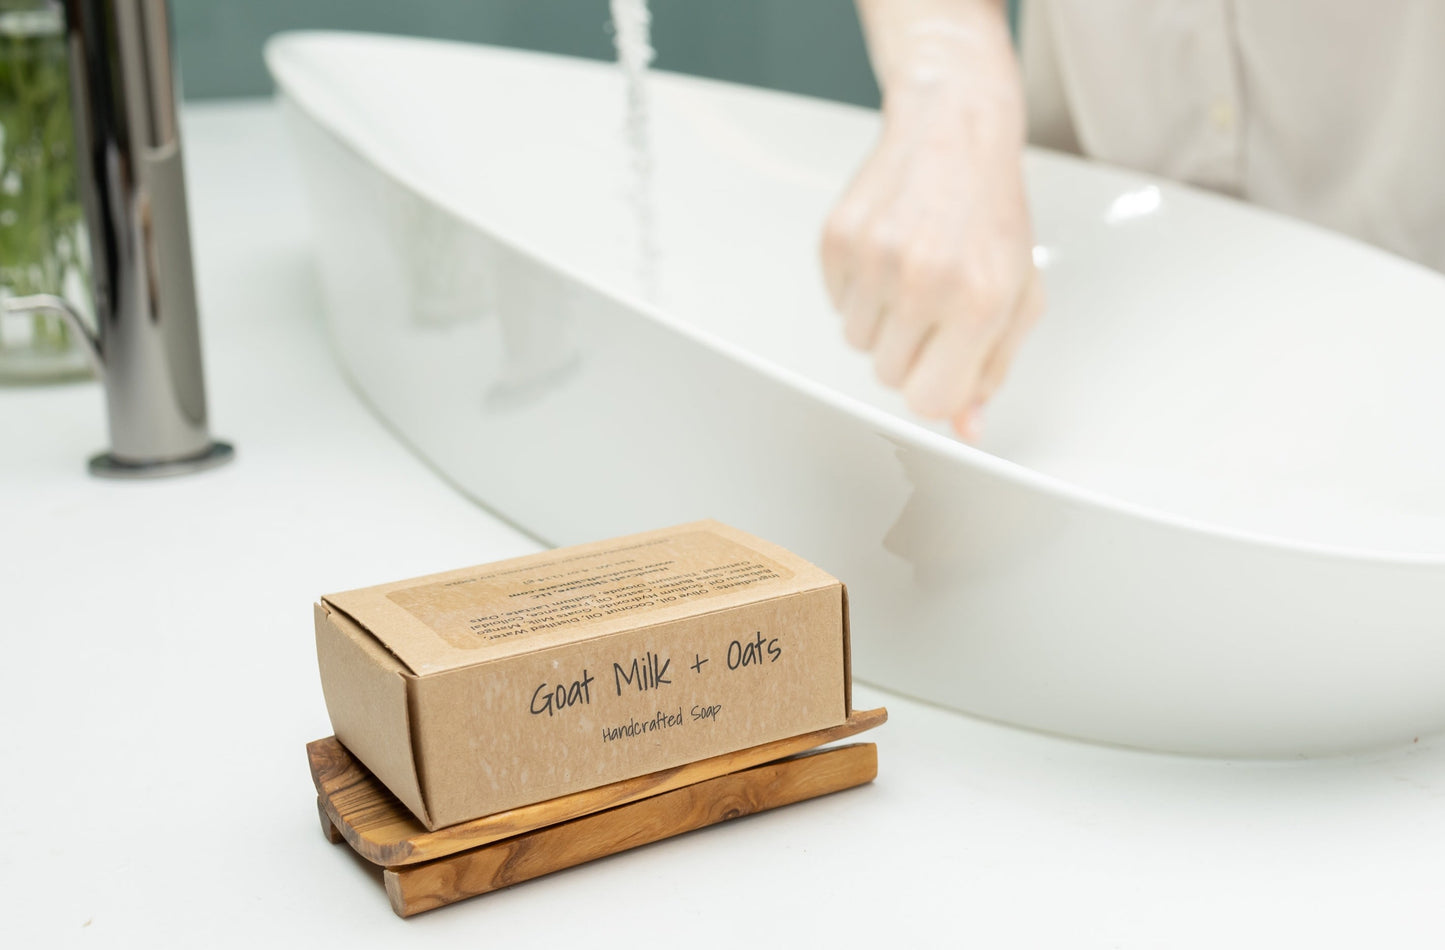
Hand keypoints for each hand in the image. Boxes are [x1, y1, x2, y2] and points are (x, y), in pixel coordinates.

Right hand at [821, 7, 1041, 440]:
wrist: (955, 130)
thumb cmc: (991, 213)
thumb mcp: (1017, 294)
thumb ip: (993, 368)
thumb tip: (966, 427)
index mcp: (980, 302)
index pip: (930, 401)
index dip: (935, 389)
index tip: (944, 366)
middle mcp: (926, 281)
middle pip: (887, 377)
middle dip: (909, 352)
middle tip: (933, 308)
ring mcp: (876, 258)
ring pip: (855, 342)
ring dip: (880, 321)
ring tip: (910, 275)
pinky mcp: (838, 238)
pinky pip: (833, 302)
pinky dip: (855, 287)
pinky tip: (887, 252)